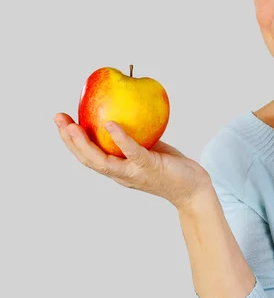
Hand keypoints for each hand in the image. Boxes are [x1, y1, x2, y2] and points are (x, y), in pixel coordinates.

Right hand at [55, 113, 213, 209]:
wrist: (192, 189)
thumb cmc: (170, 166)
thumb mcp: (148, 148)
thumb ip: (135, 136)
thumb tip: (125, 108)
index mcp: (117, 169)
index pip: (88, 156)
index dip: (72, 140)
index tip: (62, 121)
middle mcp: (120, 174)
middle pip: (88, 158)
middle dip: (69, 139)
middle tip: (59, 119)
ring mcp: (133, 173)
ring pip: (102, 160)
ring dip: (84, 143)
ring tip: (72, 125)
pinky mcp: (149, 167)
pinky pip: (132, 152)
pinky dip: (120, 138)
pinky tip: (110, 124)